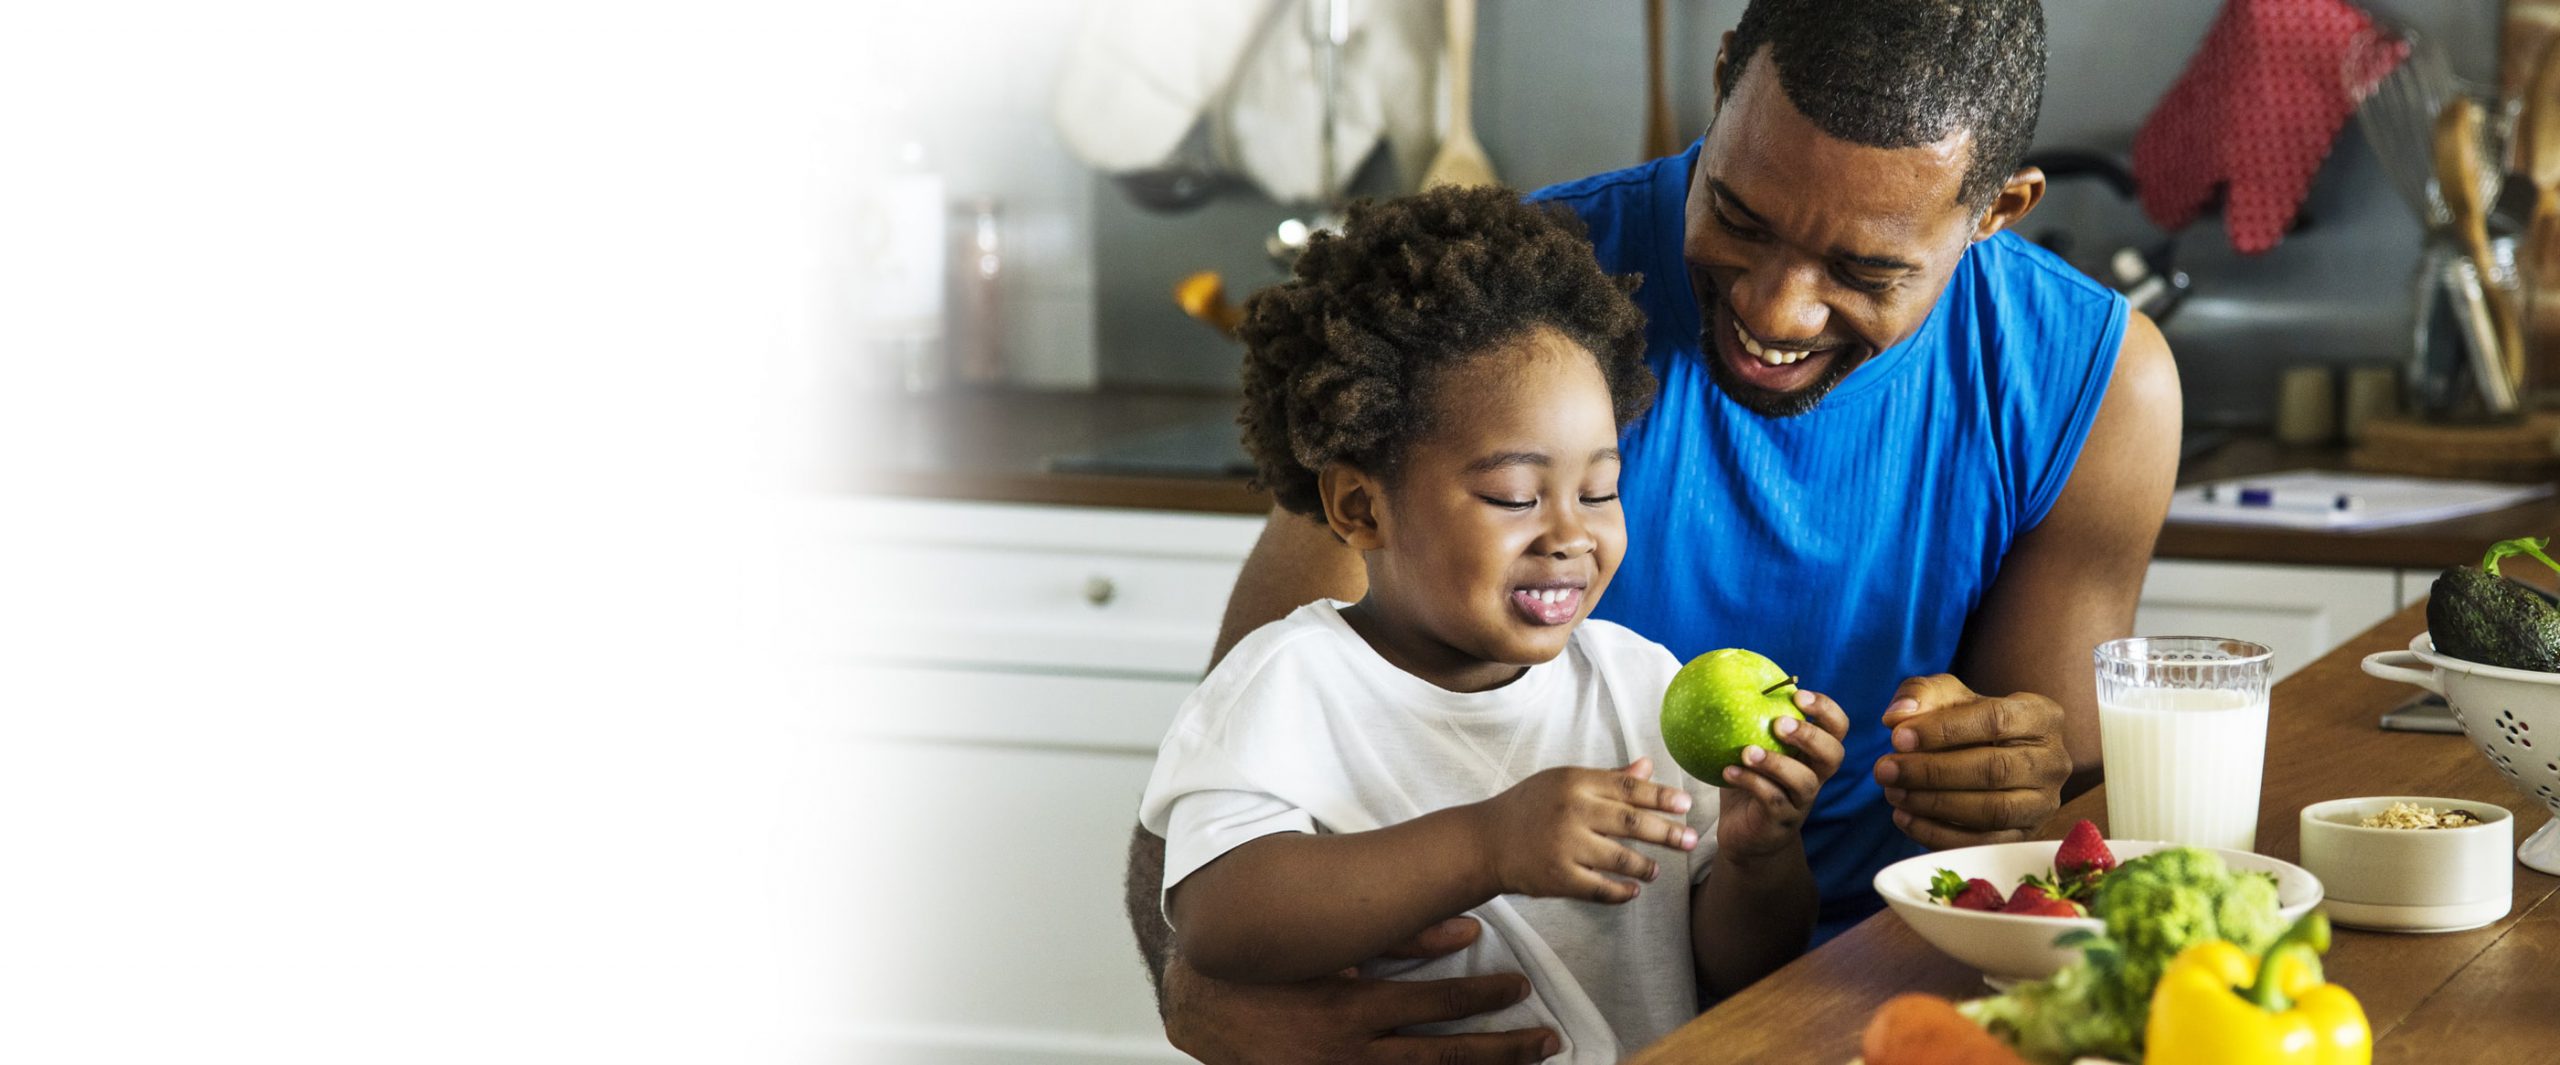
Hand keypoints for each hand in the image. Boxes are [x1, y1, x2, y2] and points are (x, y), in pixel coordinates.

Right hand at [1161, 916, 1560, 1064]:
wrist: (1204, 1006)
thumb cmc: (1270, 965)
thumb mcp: (1331, 943)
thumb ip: (1400, 937)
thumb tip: (1466, 928)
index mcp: (1353, 1006)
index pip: (1438, 1004)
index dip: (1485, 997)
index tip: (1522, 989)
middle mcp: (1353, 1051)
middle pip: (1445, 1055)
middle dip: (1504, 1050)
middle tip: (1548, 1041)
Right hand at [1472, 758, 1697, 902]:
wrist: (1486, 841)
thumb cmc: (1530, 807)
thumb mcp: (1564, 783)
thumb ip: (1608, 778)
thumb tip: (1649, 766)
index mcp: (1575, 782)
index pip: (1628, 788)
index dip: (1661, 796)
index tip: (1686, 804)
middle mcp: (1571, 811)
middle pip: (1632, 823)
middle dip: (1667, 832)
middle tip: (1690, 840)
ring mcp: (1564, 846)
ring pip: (1621, 859)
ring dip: (1645, 866)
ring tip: (1655, 870)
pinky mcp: (1558, 878)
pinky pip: (1601, 889)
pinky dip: (1621, 892)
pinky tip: (1632, 890)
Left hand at [1715, 689, 1849, 859]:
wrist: (1745, 836)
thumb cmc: (1748, 784)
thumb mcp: (1749, 748)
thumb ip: (1747, 721)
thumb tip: (1725, 676)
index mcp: (1812, 754)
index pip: (1837, 728)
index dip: (1826, 710)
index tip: (1799, 694)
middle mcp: (1814, 777)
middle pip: (1833, 754)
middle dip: (1810, 735)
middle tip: (1779, 723)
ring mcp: (1800, 802)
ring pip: (1804, 781)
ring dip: (1776, 763)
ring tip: (1746, 751)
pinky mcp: (1782, 822)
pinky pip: (1772, 800)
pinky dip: (1750, 783)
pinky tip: (1727, 771)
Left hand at [1871, 674, 2072, 848]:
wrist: (1989, 754)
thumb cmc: (1967, 720)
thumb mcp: (1946, 695)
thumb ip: (1920, 695)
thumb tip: (1898, 715)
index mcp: (2041, 715)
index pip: (1994, 720)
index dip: (1943, 730)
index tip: (1897, 737)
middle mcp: (2053, 761)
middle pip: (1993, 769)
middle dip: (1932, 772)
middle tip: (1885, 770)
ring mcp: (2044, 803)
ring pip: (1992, 810)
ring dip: (1935, 804)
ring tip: (1892, 793)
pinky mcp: (2026, 835)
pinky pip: (1984, 842)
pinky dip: (1940, 834)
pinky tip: (1904, 819)